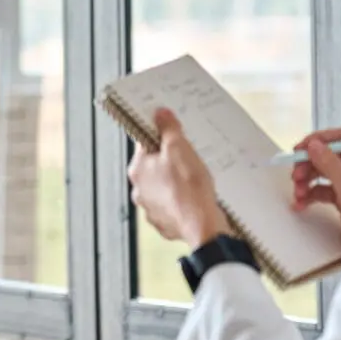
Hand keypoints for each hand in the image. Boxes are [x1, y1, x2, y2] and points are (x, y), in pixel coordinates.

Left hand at [127, 108, 230, 248]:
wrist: (202, 225)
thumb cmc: (189, 187)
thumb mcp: (180, 149)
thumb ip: (168, 129)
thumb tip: (160, 114)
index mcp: (137, 170)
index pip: (145, 145)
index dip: (161, 138)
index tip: (174, 136)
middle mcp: (138, 190)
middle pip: (154, 167)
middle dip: (171, 162)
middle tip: (189, 160)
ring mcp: (150, 208)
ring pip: (164, 188)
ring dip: (176, 183)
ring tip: (195, 181)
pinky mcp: (164, 222)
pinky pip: (173, 207)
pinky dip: (182, 202)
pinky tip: (195, 199)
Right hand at [291, 128, 340, 252]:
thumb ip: (330, 165)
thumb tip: (314, 145)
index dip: (320, 141)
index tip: (300, 148)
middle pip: (328, 156)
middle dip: (309, 166)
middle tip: (296, 174)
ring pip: (322, 174)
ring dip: (306, 182)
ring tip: (298, 193)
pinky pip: (322, 190)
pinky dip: (310, 195)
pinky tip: (301, 203)